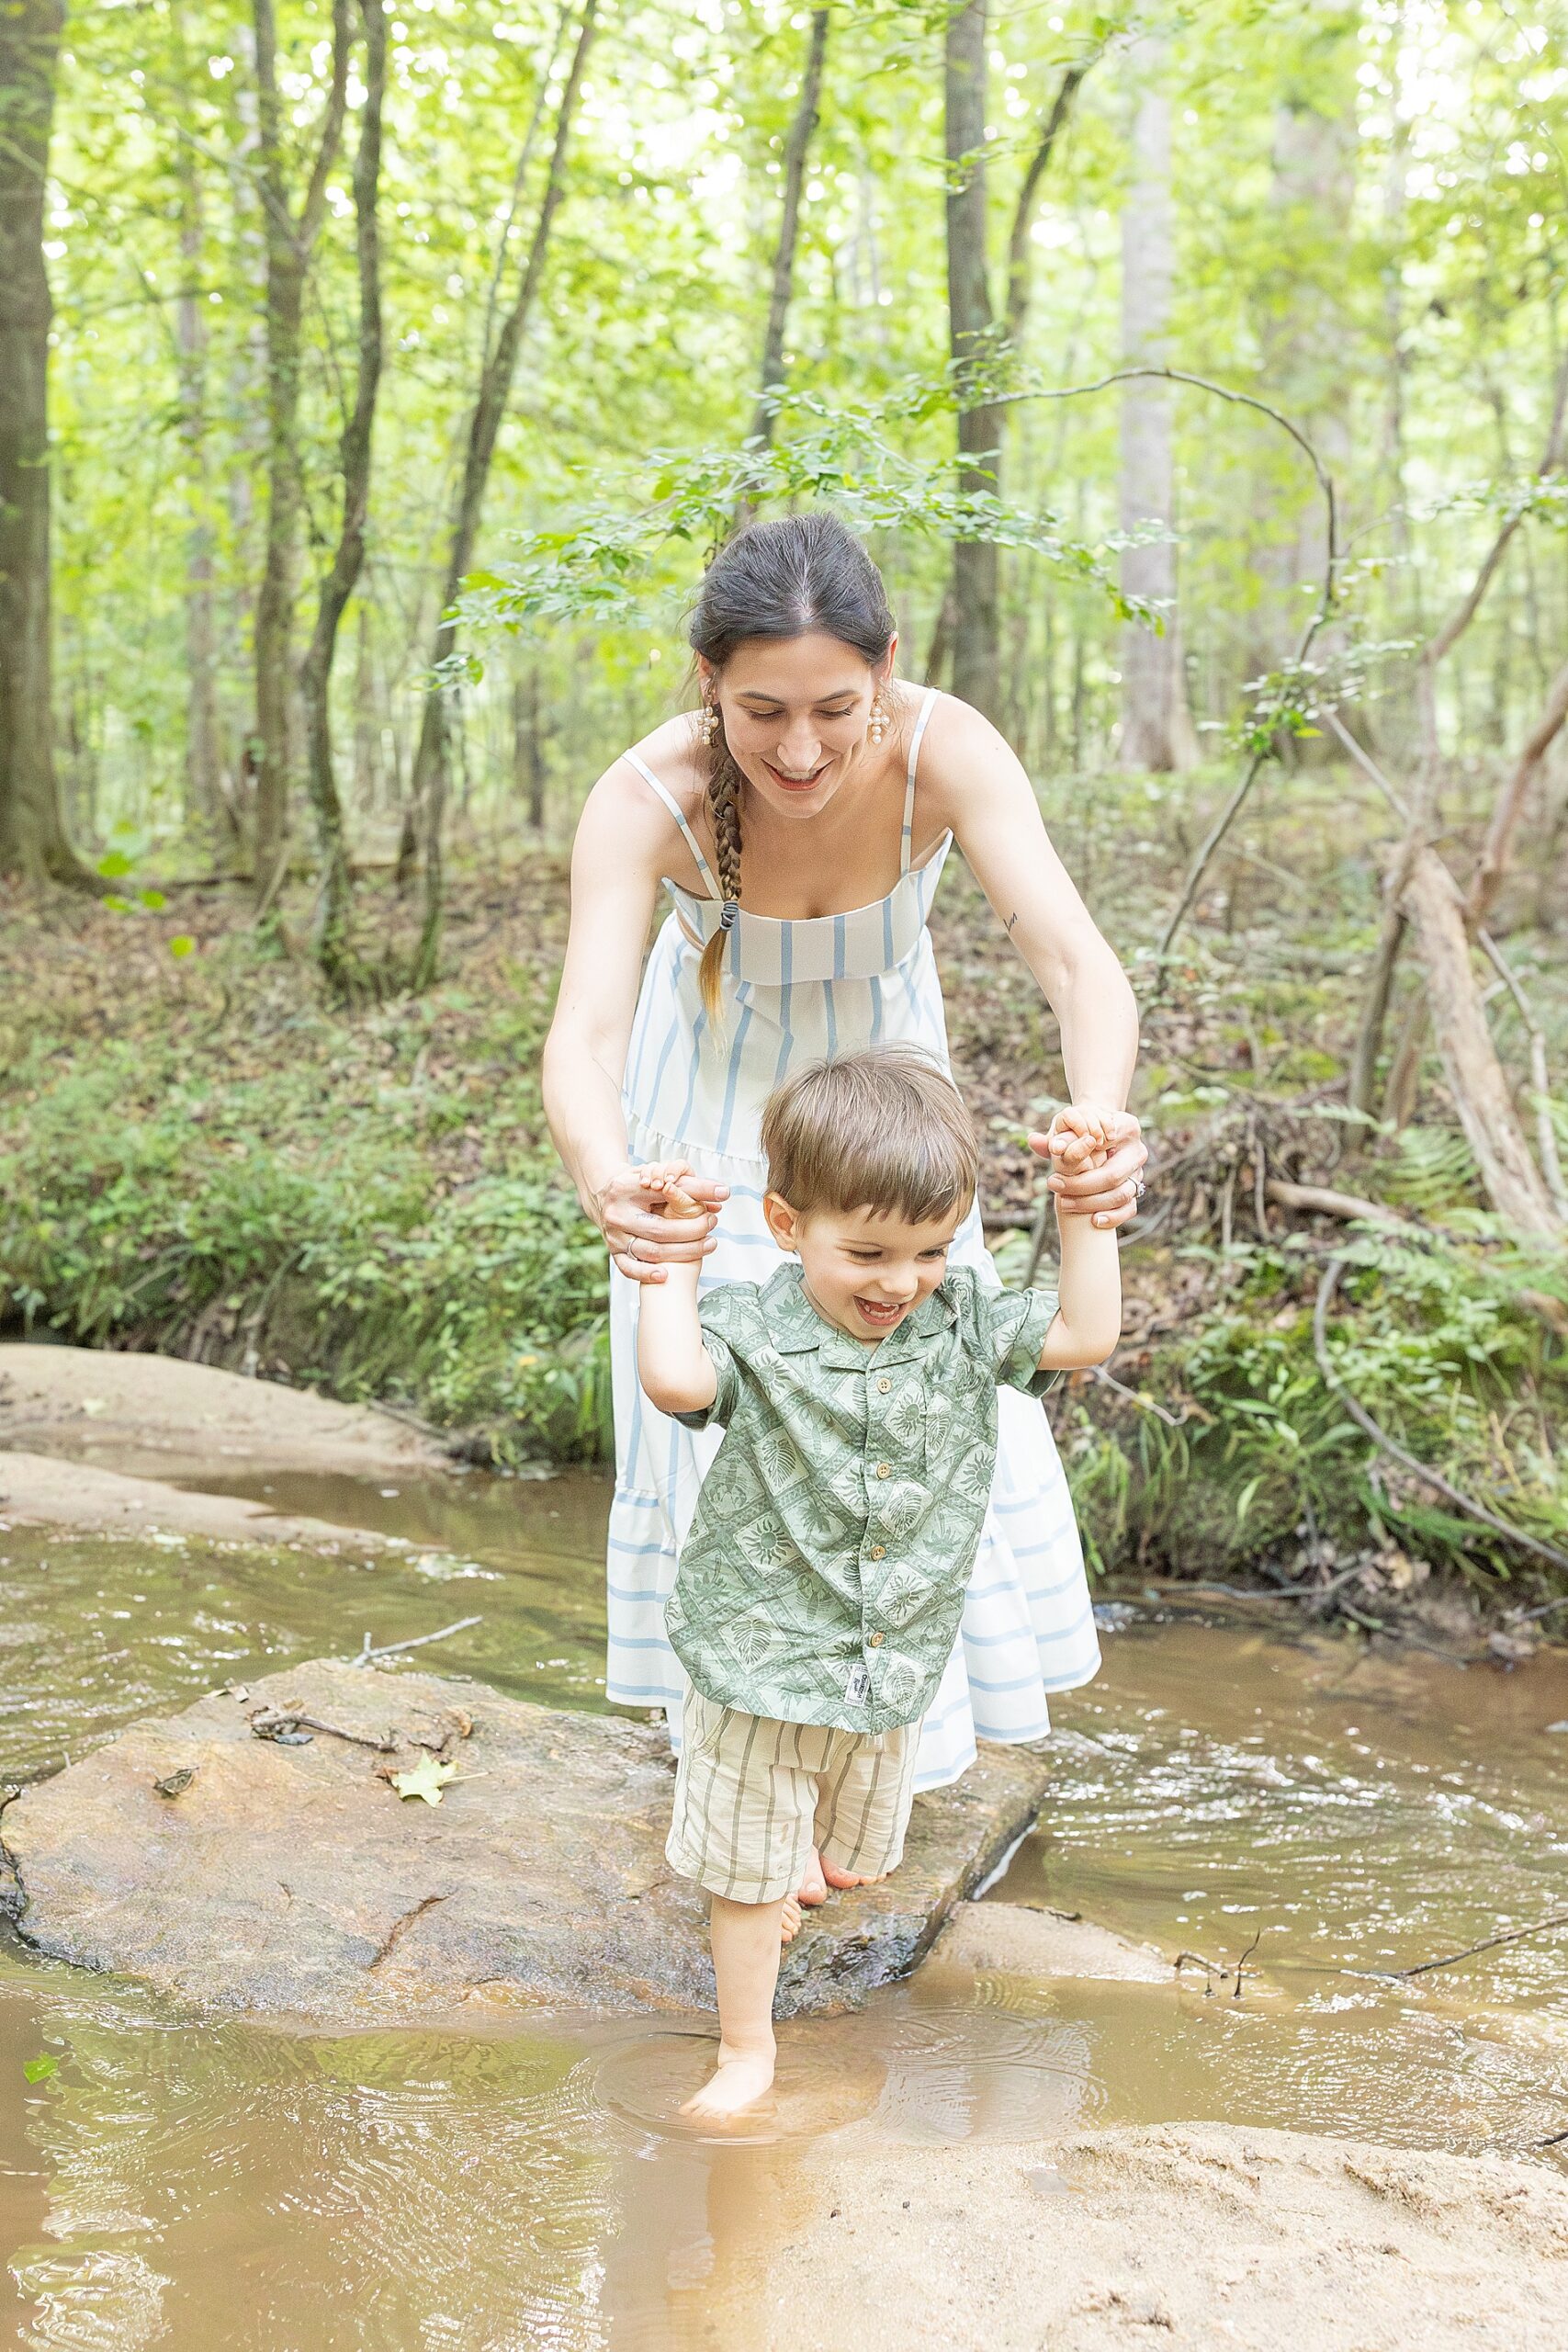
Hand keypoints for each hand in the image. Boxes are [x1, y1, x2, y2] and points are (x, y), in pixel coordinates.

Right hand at [594, 1163, 727, 1283]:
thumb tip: (724, 1193)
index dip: (692, 1202)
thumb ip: (693, 1185)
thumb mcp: (662, 1175)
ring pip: (649, 1252)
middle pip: (660, 1230)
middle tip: (712, 1225)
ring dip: (682, 1253)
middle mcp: (616, 1213)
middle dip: (691, 1232)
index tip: (714, 1209)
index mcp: (626, 1188)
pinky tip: (666, 1275)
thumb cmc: (642, 1183)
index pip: (663, 1195)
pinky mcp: (612, 1251)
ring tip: (707, 1245)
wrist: (606, 1194)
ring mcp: (613, 1234)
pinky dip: (647, 1274)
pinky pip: (628, 1268)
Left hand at [1027, 1105, 1146, 1229]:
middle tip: (1055, 1185)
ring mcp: (1138, 1172)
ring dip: (1092, 1202)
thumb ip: (1054, 1138)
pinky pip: (1129, 1208)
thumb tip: (1032, 1140)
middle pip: (1113, 1174)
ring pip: (1121, 1193)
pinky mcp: (1135, 1189)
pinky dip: (1113, 1216)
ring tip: (1064, 1204)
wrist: (1095, 1140)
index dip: (1086, 1151)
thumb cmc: (1081, 1134)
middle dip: (1082, 1185)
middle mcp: (1136, 1150)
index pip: (1109, 1138)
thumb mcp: (1068, 1130)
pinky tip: (1094, 1221)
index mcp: (1126, 1127)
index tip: (1059, 1161)